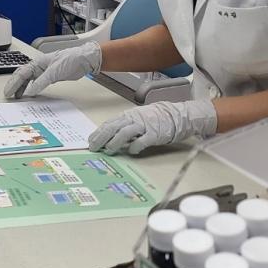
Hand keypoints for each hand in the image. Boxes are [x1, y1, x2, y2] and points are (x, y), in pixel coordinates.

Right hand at [4, 42, 102, 99]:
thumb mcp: (55, 71)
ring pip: (28, 80)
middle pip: (22, 76)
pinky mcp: (50, 77)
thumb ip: (42, 81)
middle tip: (8, 95)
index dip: (13, 83)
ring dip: (21, 88)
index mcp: (38, 62)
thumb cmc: (71, 59)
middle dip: (14, 85)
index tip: (8, 92)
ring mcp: (44, 72)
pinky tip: (29, 94)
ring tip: (16, 96)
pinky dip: (31, 89)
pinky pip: (36, 83)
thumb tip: (31, 91)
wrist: (84, 60)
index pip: (21, 73)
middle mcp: (39, 67)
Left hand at [88, 99, 217, 155]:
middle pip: (113, 127)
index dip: (98, 132)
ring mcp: (144, 126)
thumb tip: (110, 138)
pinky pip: (142, 140)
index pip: (109, 123)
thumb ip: (125, 127)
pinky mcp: (154, 134)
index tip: (90, 141)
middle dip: (101, 138)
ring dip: (114, 142)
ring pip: (125, 132)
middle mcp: (134, 119)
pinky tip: (130, 152)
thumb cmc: (155, 119)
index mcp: (128, 116)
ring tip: (108, 150)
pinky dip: (134, 146)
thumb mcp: (137, 119)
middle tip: (93, 148)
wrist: (176, 115)